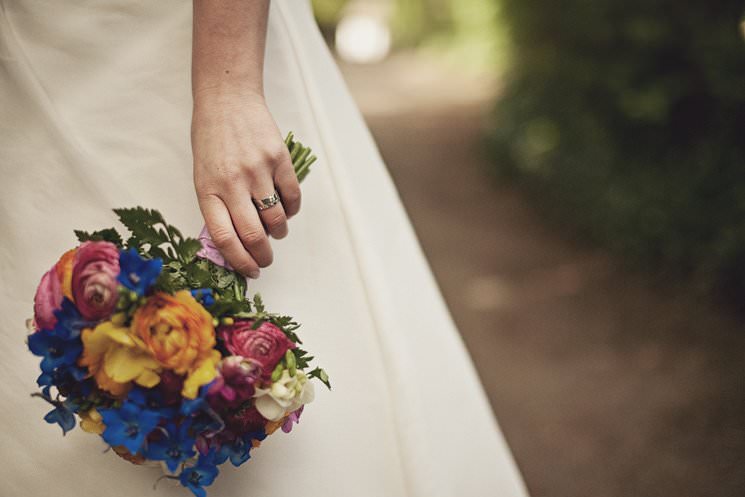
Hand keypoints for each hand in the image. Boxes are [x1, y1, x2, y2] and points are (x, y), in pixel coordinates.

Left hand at [192, 90, 300, 278]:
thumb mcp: (203, 174)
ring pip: (276, 219)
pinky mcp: (279, 159)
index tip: (250, 270)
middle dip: (263, 256)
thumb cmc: (212, 139)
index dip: (239, 261)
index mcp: (207, 190)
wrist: (227, 99)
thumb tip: (238, 241)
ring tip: (276, 230)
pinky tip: (286, 208)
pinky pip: (292, 197)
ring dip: (279, 232)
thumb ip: (217, 205)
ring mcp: (257, 170)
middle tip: (267, 260)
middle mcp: (232, 183)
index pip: (224, 238)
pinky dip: (292, 210)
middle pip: (253, 235)